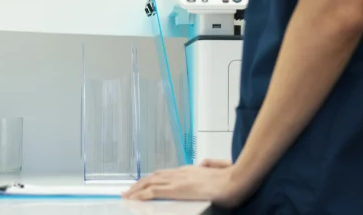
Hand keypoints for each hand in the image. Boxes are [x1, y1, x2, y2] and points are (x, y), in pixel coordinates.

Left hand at [123, 163, 250, 206]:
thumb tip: (204, 164)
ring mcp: (178, 180)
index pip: (165, 173)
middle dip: (140, 184)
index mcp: (189, 170)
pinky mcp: (178, 189)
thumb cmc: (232, 178)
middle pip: (154, 176)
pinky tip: (134, 198)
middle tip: (128, 190)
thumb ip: (210, 166)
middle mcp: (181, 172)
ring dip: (137, 189)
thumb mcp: (219, 169)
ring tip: (127, 195)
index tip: (143, 183)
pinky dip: (142, 194)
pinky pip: (155, 191)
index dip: (152, 178)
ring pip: (150, 182)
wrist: (236, 179)